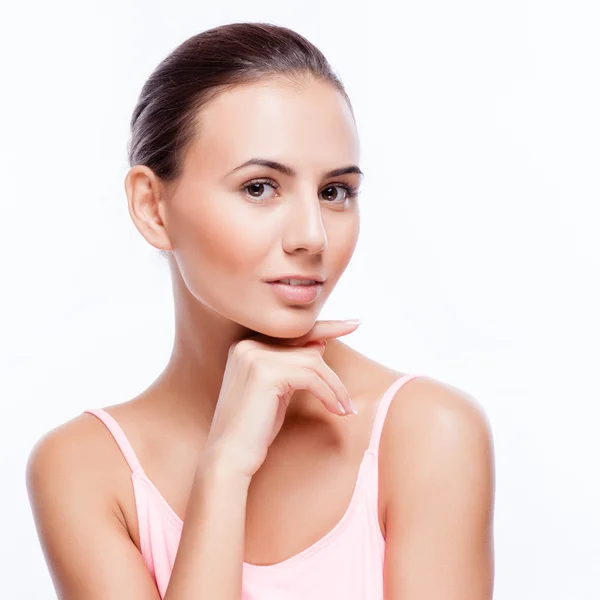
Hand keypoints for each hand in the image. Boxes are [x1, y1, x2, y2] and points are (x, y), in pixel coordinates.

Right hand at [204, 319, 360, 479]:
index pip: (294, 332)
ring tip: (344, 409)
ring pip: (313, 362)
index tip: (353, 324)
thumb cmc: (254, 428)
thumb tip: (321, 343)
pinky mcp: (265, 373)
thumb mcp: (277, 390)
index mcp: (247, 345)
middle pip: (308, 348)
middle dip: (333, 375)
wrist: (229, 457)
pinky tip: (335, 410)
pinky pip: (311, 378)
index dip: (327, 327)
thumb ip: (293, 365)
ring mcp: (255, 356)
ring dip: (335, 388)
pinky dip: (329, 394)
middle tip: (349, 400)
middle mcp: (248, 345)